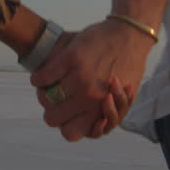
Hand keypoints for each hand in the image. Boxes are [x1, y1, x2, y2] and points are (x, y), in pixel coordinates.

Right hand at [31, 19, 154, 141]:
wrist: (131, 36)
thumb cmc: (128, 67)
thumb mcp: (123, 98)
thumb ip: (108, 114)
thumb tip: (95, 125)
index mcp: (100, 109)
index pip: (70, 133)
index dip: (65, 126)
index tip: (68, 115)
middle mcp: (88, 96)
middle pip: (52, 118)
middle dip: (52, 111)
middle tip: (56, 101)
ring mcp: (78, 77)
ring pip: (45, 98)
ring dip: (43, 94)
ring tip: (48, 87)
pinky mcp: (70, 58)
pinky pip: (42, 77)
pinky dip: (38, 78)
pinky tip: (41, 76)